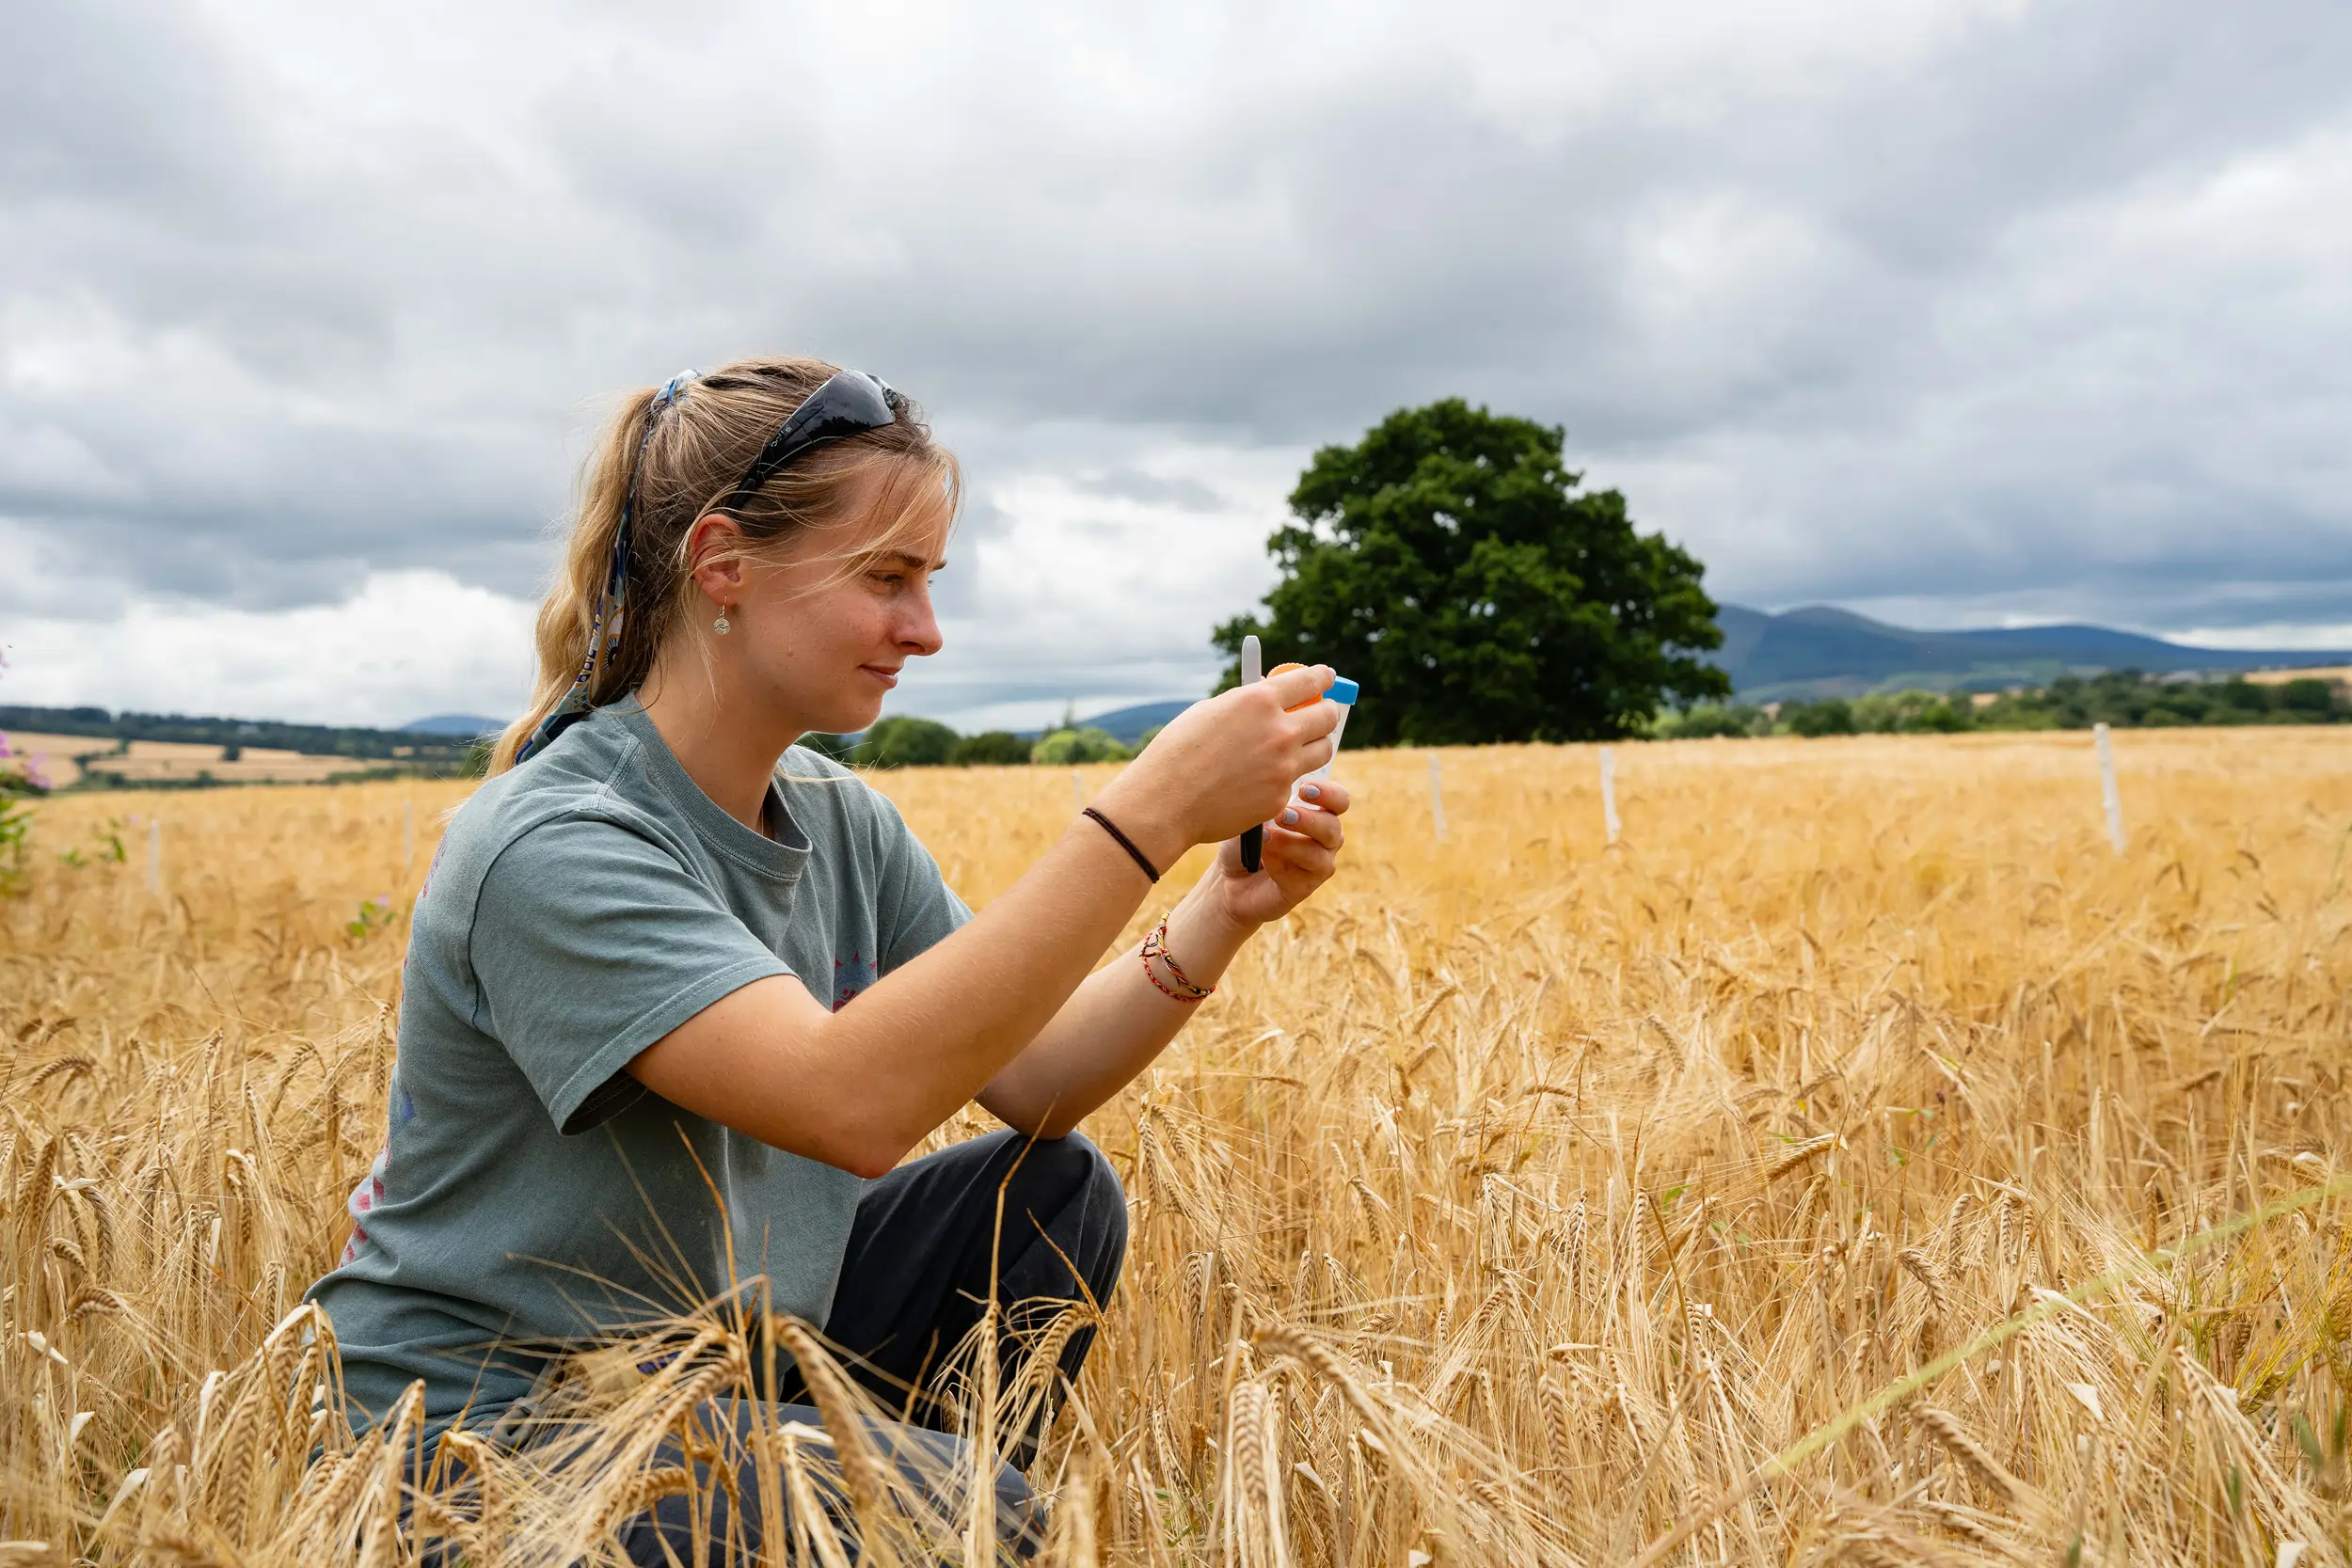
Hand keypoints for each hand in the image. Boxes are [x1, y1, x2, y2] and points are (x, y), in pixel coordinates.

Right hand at [1092, 666, 1339, 865]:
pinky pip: (1295, 781)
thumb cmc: (1178, 752)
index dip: (1322, 677)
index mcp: (1259, 700)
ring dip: (1316, 744)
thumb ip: (1246, 705)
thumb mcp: (1211, 711)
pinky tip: (1263, 778)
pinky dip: (1285, 777)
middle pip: (1326, 716)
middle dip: (1326, 711)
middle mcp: (1279, 731)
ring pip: (1323, 750)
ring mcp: (1284, 767)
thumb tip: (1269, 700)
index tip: (1327, 677)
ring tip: (1301, 745)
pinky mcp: (1281, 796)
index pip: (1309, 681)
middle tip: (1322, 712)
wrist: (1166, 801)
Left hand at [1207, 777, 1350, 927]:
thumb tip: (1276, 787)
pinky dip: (1280, 862)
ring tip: (1265, 837)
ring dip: (1291, 842)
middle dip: (1308, 819)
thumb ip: (1271, 798)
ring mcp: (1318, 864)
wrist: (1226, 876)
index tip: (1303, 789)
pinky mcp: (1305, 887)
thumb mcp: (1253, 811)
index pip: (1338, 800)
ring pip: (1320, 853)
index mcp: (1318, 812)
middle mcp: (1325, 838)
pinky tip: (1262, 857)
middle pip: (1333, 826)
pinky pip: (1303, 875)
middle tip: (1284, 815)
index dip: (1328, 793)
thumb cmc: (1244, 837)